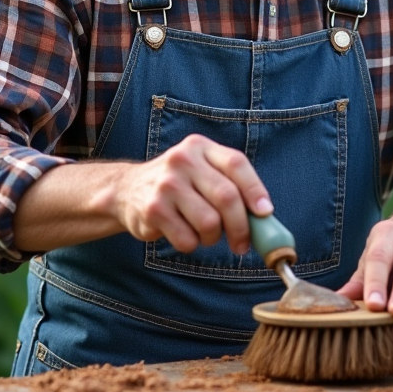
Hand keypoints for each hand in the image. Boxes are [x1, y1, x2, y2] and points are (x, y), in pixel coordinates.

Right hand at [109, 134, 271, 253]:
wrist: (126, 190)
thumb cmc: (178, 185)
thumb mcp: (201, 171)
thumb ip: (230, 185)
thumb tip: (265, 219)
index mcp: (200, 147)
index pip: (236, 164)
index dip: (255, 190)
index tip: (265, 213)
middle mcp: (183, 160)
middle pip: (227, 197)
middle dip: (241, 226)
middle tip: (242, 243)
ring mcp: (166, 184)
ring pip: (209, 222)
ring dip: (213, 238)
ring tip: (204, 234)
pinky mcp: (153, 210)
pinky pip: (187, 239)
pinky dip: (192, 244)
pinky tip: (182, 233)